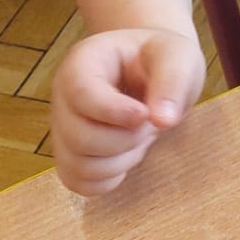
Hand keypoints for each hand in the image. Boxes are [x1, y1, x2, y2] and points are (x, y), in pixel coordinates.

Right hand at [49, 27, 205, 196]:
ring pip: (79, 166)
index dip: (114, 112)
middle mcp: (63, 97)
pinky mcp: (70, 154)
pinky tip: (129, 153)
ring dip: (122, 160)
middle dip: (127, 138)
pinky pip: (79, 183)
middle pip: (80, 137)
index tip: (146, 114)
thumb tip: (164, 120)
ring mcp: (62, 128)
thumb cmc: (161, 58)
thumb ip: (172, 81)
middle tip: (151, 122)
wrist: (152, 69)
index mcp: (83, 63)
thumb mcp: (177, 56)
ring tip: (141, 135)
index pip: (81, 93)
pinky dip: (110, 178)